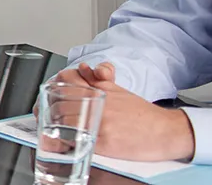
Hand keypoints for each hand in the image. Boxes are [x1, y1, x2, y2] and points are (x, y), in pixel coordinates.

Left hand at [51, 63, 195, 161]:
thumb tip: (83, 68)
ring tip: (54, 131)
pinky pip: (77, 140)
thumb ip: (98, 80)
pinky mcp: (104, 142)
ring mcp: (100, 123)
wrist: (166, 131)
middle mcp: (99, 105)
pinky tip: (66, 142)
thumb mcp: (119, 91)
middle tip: (46, 118)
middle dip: (49, 112)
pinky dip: (67, 141)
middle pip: (60, 104)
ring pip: (64, 122)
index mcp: (100, 91)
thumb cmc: (143, 114)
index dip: (51, 91)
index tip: (45, 100)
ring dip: (55, 127)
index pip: (65, 83)